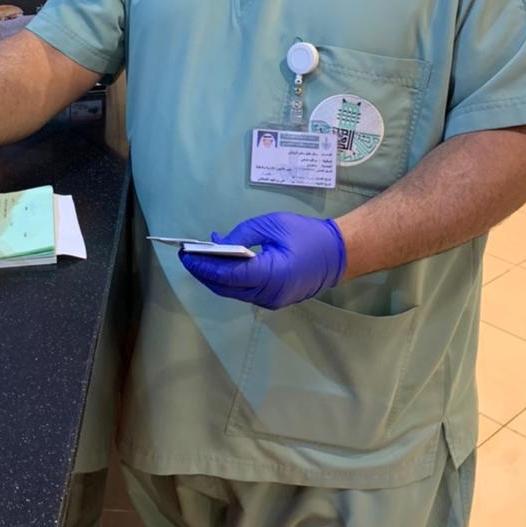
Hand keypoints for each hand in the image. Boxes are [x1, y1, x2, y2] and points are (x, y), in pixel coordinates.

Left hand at [179, 212, 346, 309]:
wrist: (339, 254)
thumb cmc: (307, 235)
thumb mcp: (272, 225)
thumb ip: (242, 234)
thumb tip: (218, 243)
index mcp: (272, 274)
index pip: (229, 275)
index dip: (204, 266)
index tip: (186, 255)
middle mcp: (269, 294)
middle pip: (227, 287)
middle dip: (204, 272)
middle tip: (188, 256)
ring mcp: (272, 301)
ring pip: (234, 292)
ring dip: (215, 276)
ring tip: (199, 258)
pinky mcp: (273, 300)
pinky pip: (245, 291)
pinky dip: (230, 279)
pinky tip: (221, 264)